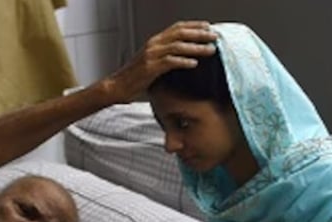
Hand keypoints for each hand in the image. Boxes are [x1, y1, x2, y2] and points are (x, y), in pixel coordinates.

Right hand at [103, 21, 217, 103]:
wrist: (117, 87)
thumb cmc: (135, 78)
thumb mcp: (152, 63)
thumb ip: (166, 57)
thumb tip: (186, 58)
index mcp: (155, 41)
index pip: (177, 28)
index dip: (194, 26)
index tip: (209, 27)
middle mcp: (153, 44)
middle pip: (180, 34)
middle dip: (199, 34)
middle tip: (215, 37)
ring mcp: (151, 55)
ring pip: (177, 46)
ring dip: (196, 47)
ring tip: (210, 50)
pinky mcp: (149, 68)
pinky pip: (169, 62)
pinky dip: (183, 61)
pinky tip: (194, 63)